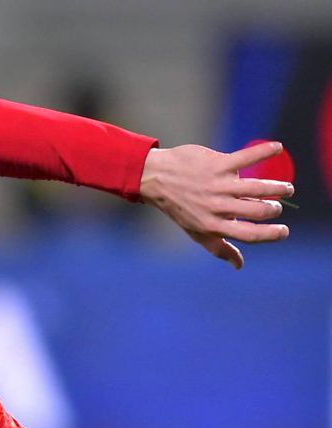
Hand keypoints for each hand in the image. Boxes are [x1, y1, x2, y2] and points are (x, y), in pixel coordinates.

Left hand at [139, 141, 293, 268]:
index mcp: (213, 226)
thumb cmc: (180, 207)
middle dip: (274, 208)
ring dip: (277, 187)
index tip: (284, 231)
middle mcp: (217, 207)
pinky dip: (265, 151)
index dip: (271, 235)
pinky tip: (277, 148)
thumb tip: (239, 265)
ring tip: (286, 188)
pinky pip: (246, 157)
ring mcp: (218, 185)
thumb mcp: (196, 232)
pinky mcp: (217, 164)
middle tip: (279, 204)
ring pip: (257, 187)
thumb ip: (219, 248)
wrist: (156, 179)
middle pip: (258, 211)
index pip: (249, 234)